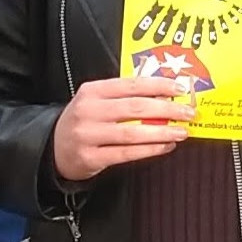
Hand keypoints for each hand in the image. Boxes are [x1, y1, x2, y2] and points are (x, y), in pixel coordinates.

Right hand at [50, 76, 194, 181]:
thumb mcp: (96, 100)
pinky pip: (126, 153)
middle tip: (189, 113)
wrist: (53, 147)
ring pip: (132, 133)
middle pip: (134, 108)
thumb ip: (124, 95)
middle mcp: (89, 111)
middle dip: (167, 109)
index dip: (159, 85)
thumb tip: (164, 94)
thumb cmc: (84, 121)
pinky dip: (150, 150)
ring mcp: (88, 135)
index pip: (131, 84)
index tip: (180, 89)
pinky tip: (166, 147)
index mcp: (93, 91)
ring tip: (182, 132)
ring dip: (162, 132)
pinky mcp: (91, 158)